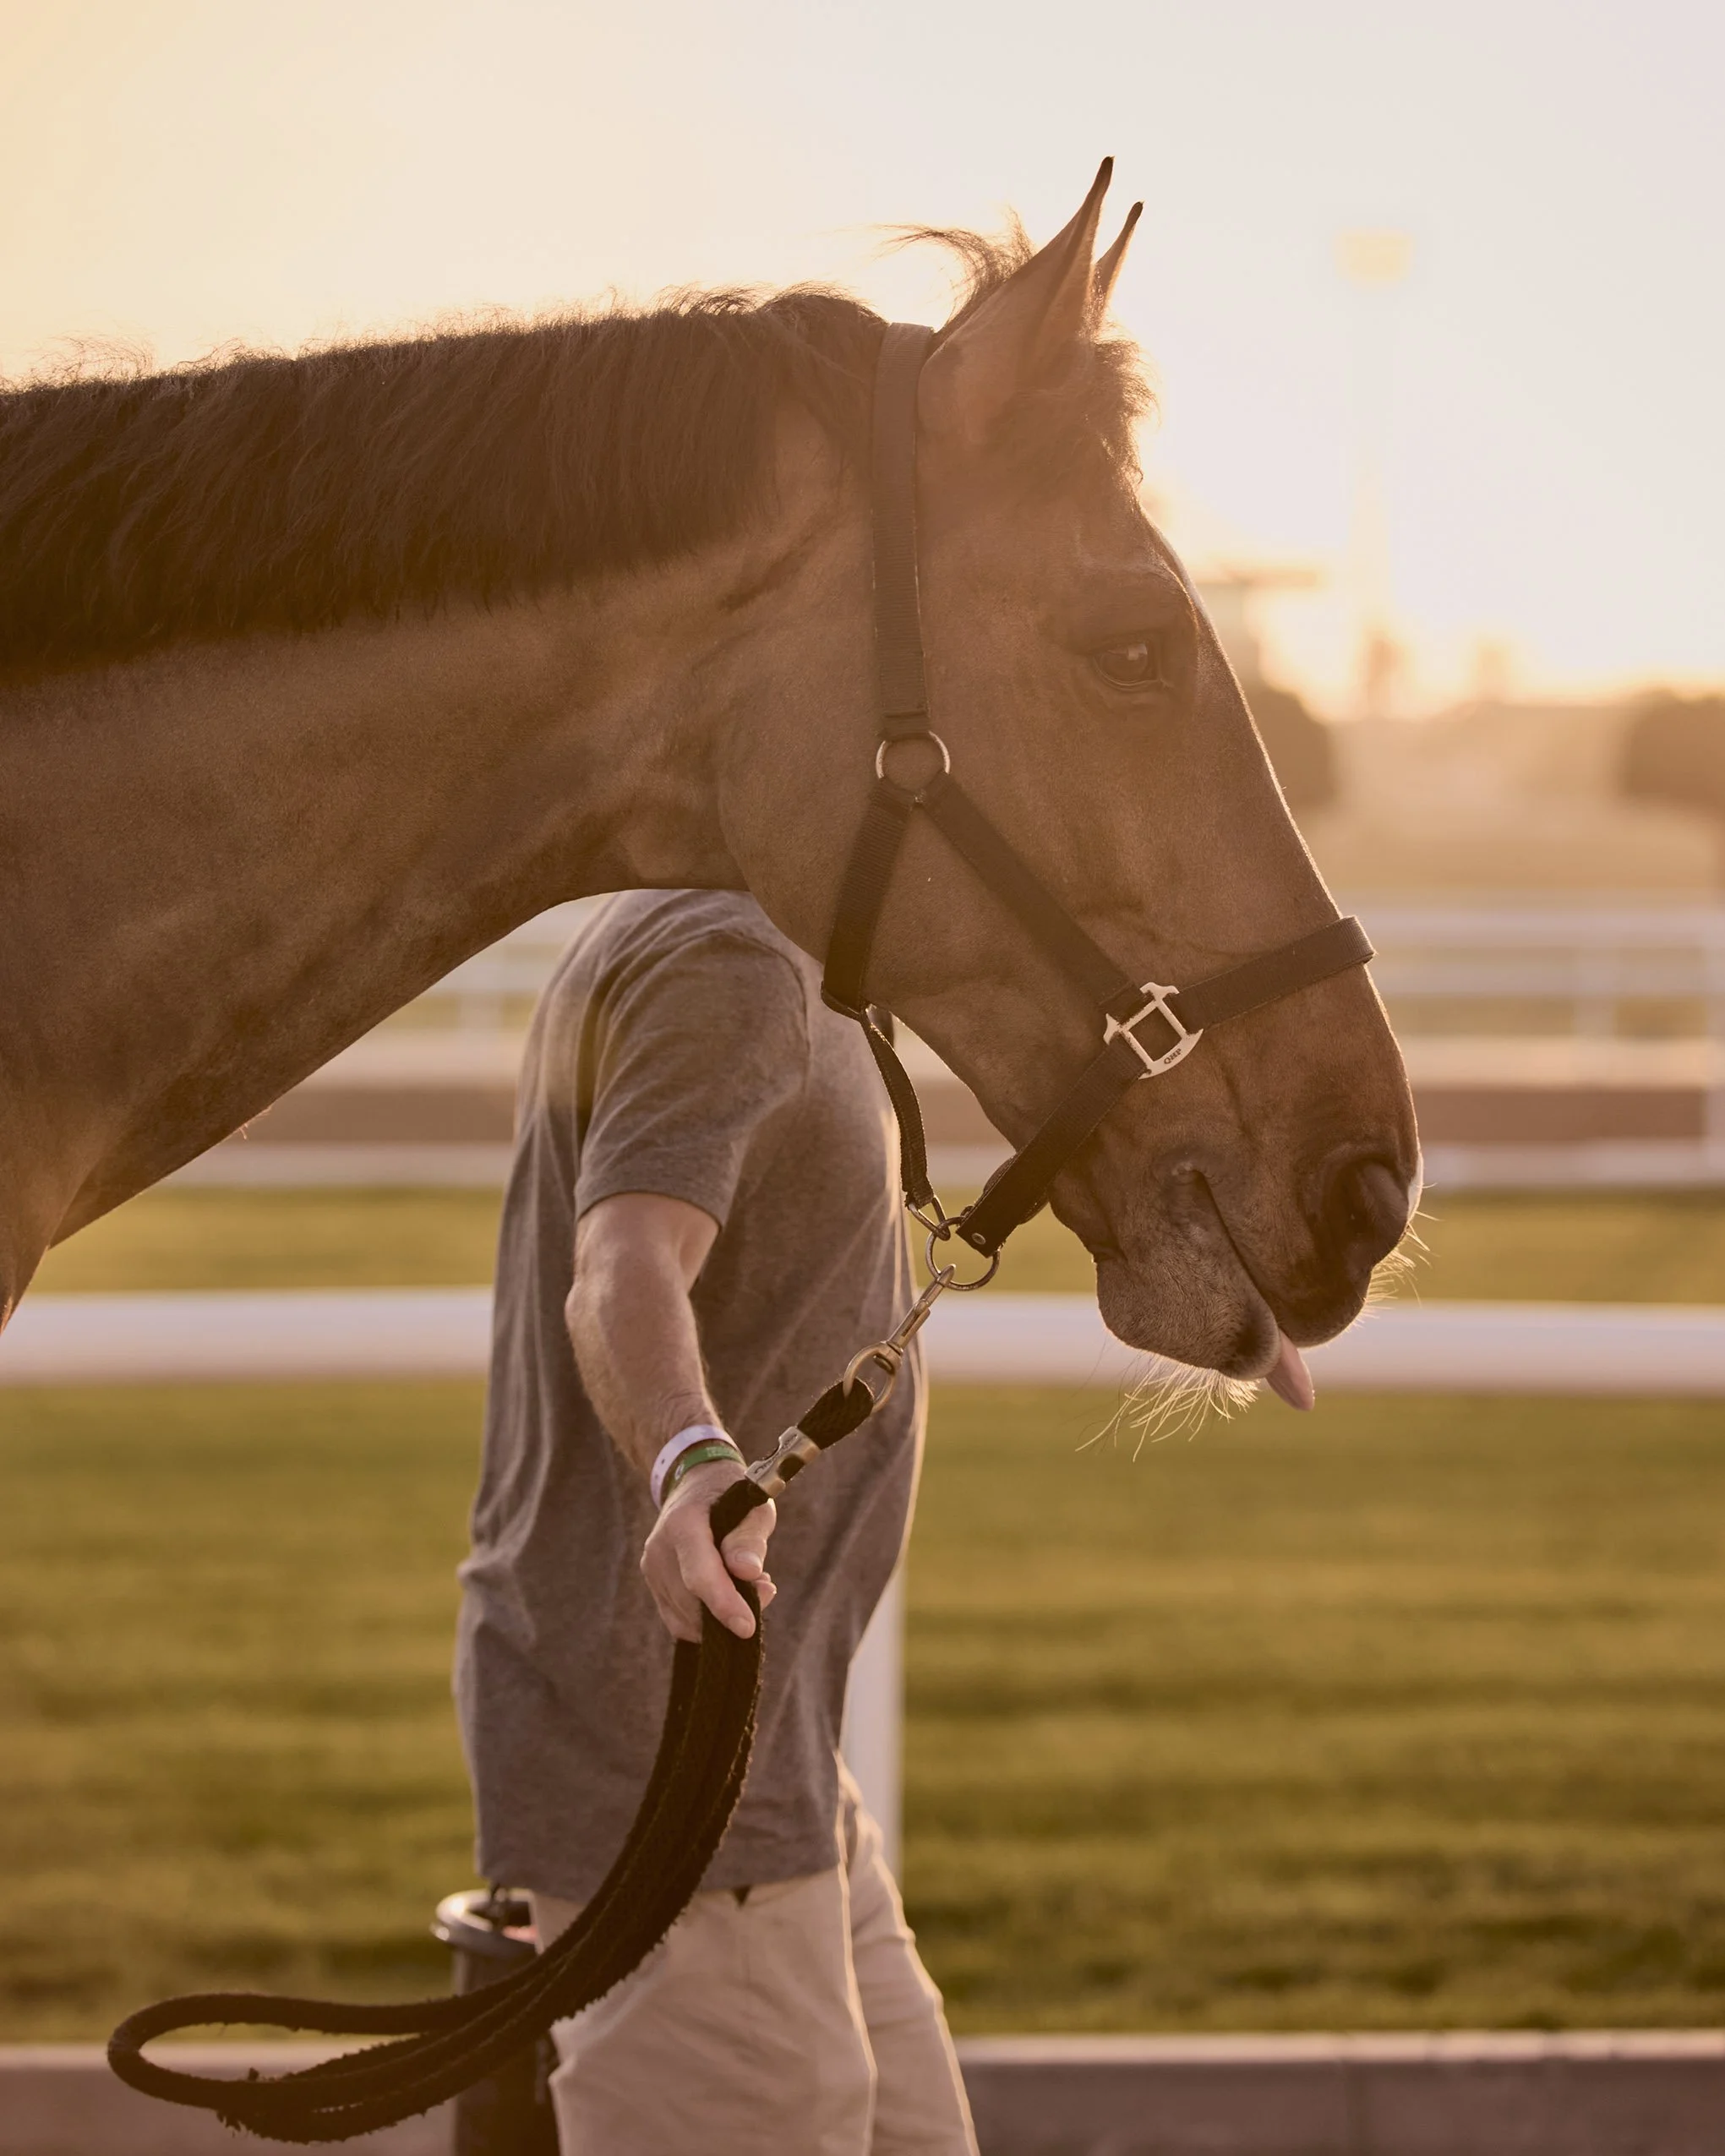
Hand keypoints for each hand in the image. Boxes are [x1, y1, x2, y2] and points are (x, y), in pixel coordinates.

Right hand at [640, 1458, 776, 1642]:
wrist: (696, 1485)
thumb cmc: (731, 1494)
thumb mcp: (753, 1505)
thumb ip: (750, 1538)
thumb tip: (748, 1572)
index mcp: (683, 1523)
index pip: (699, 1573)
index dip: (723, 1603)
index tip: (747, 1627)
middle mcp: (659, 1548)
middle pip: (692, 1602)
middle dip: (730, 1610)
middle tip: (766, 1588)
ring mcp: (652, 1569)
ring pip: (685, 1618)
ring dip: (720, 1617)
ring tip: (749, 1586)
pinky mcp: (654, 1585)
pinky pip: (679, 1621)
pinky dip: (706, 1620)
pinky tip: (728, 1595)